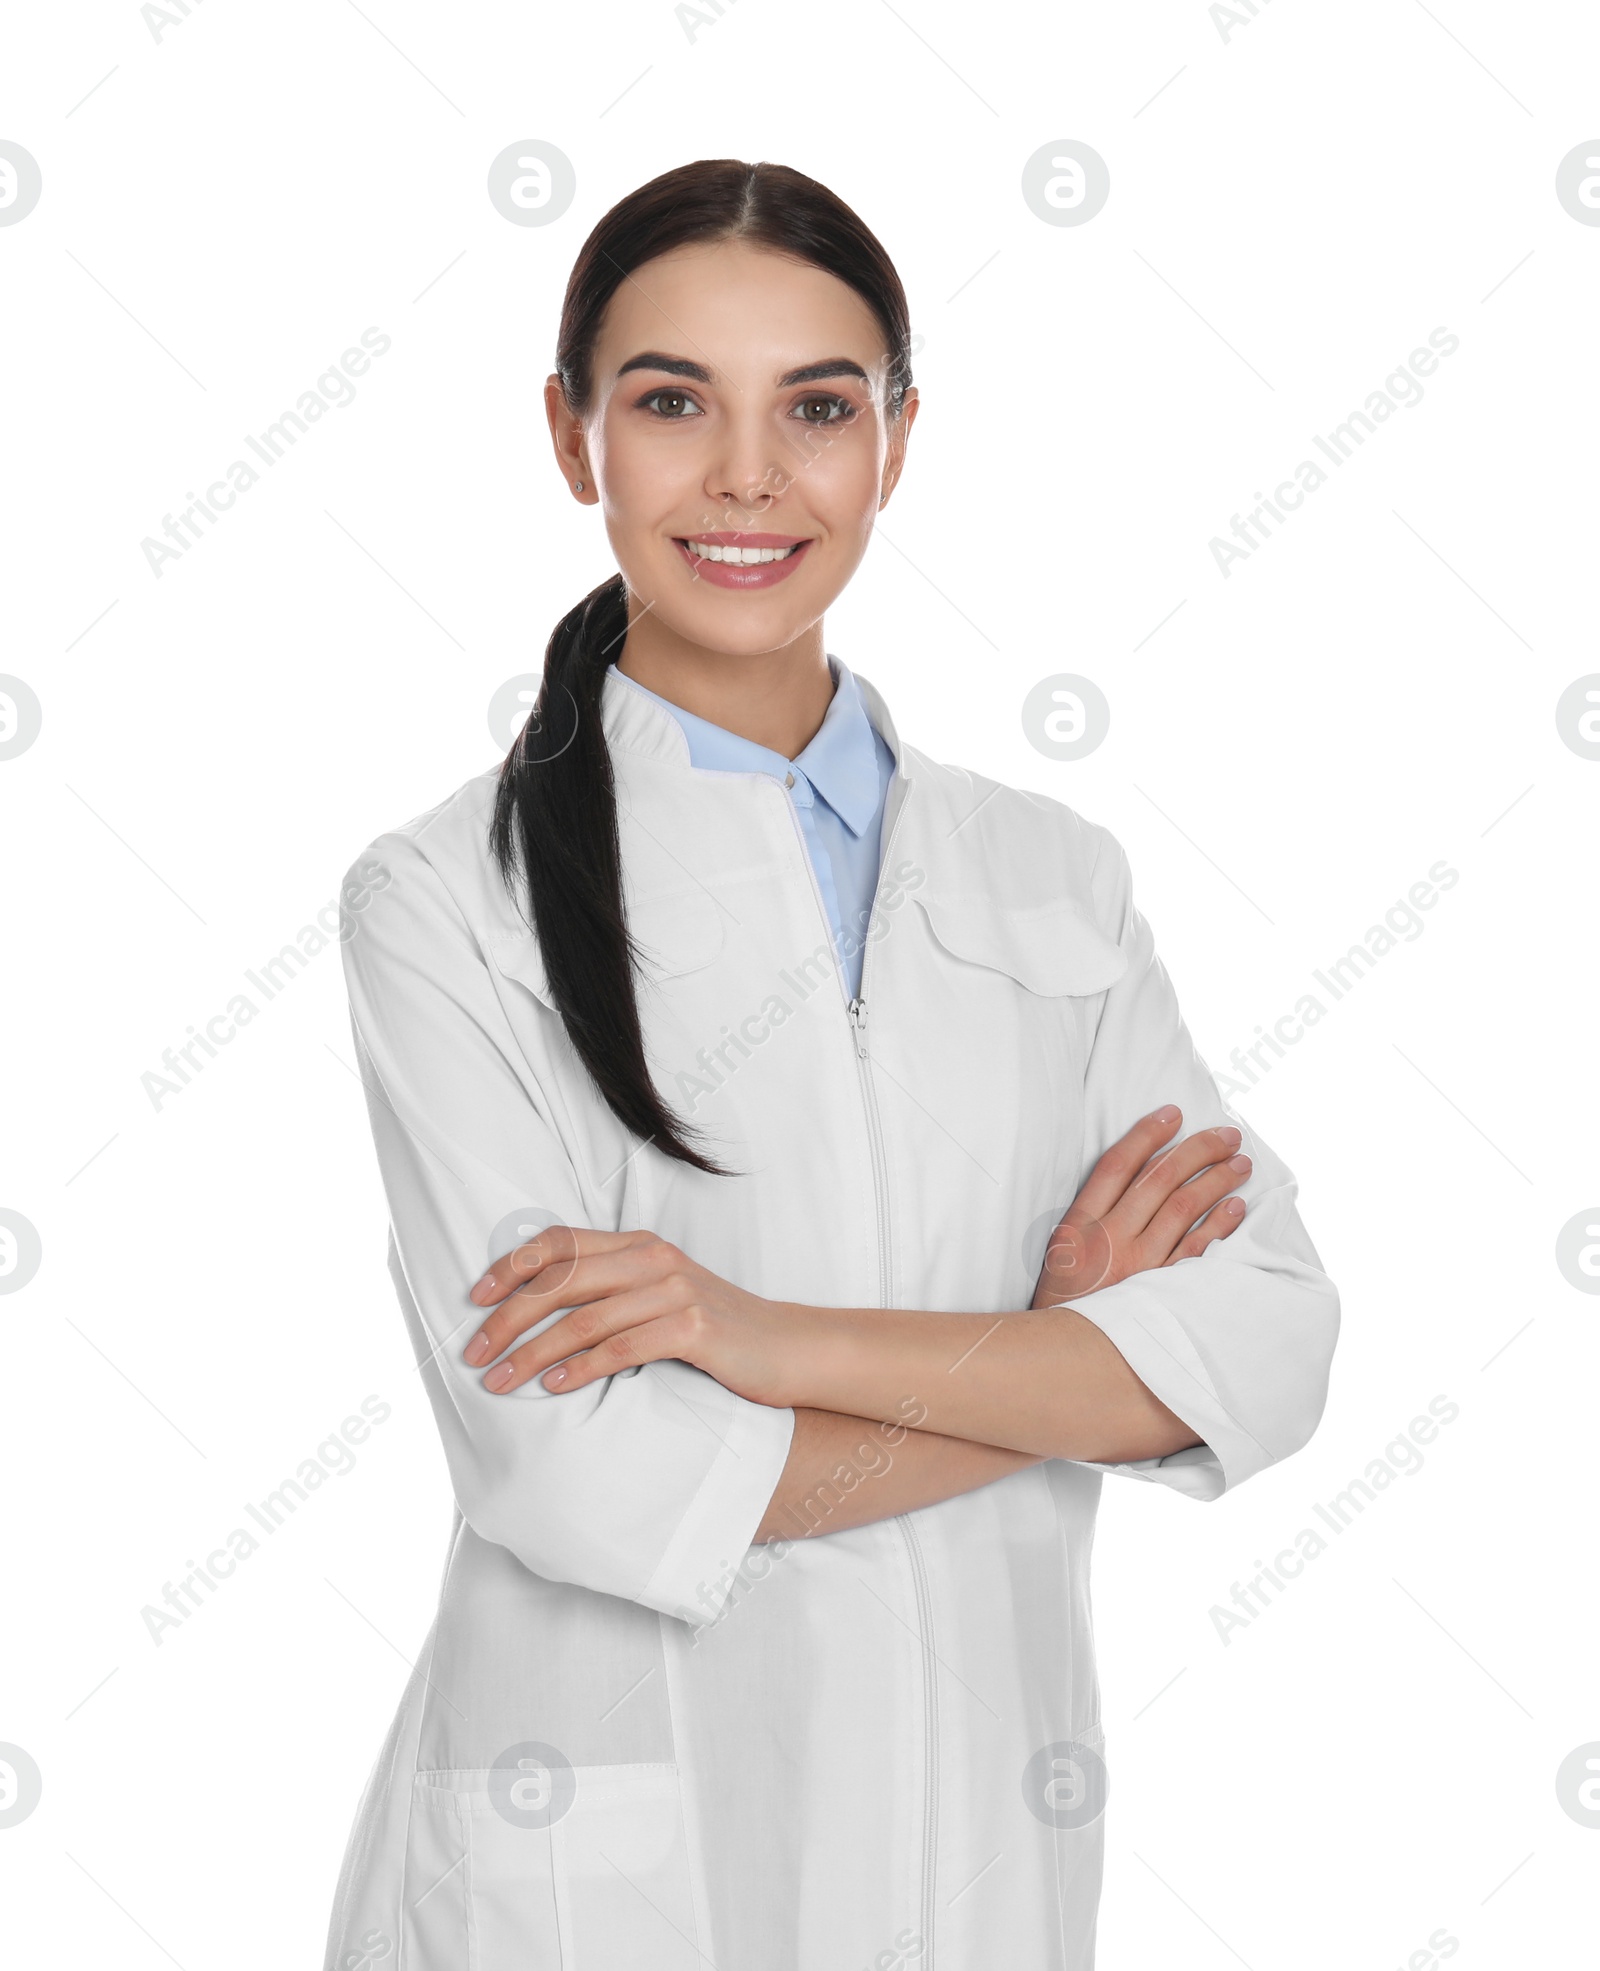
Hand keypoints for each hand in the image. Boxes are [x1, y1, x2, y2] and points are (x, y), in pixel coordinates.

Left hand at [462, 1227, 799, 1404]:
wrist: (787, 1348)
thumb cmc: (715, 1330)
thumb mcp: (660, 1296)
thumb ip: (610, 1291)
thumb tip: (537, 1310)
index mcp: (638, 1245)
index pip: (560, 1243)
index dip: (511, 1267)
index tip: (474, 1299)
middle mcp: (653, 1259)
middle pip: (561, 1281)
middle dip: (507, 1318)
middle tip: (473, 1354)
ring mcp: (675, 1291)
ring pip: (585, 1319)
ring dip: (533, 1353)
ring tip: (501, 1382)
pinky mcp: (694, 1328)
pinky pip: (623, 1348)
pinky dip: (581, 1368)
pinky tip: (554, 1387)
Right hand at [1030, 1105, 1250, 1308]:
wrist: (1062, 1356)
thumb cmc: (1063, 1301)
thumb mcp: (1061, 1251)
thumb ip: (1092, 1216)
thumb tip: (1136, 1177)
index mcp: (1080, 1224)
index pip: (1118, 1164)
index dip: (1147, 1134)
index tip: (1174, 1114)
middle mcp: (1111, 1238)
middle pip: (1159, 1179)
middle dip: (1197, 1149)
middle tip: (1227, 1134)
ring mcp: (1139, 1266)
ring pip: (1184, 1208)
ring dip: (1217, 1179)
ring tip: (1240, 1162)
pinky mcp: (1161, 1292)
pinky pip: (1197, 1251)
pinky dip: (1219, 1226)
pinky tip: (1235, 1206)